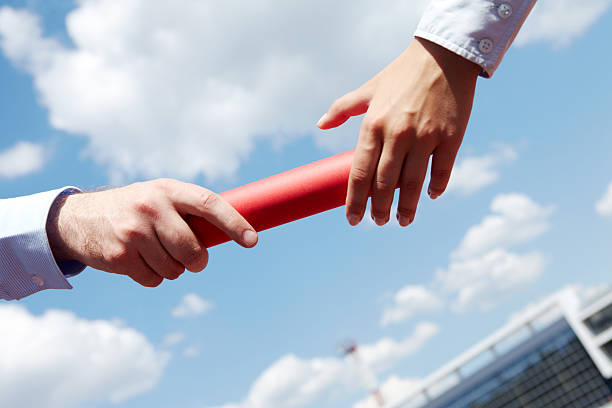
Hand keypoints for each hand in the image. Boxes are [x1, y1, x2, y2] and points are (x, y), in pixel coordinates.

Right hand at [47, 179, 257, 286]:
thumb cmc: (136, 209)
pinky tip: (139, 260)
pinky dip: (154, 277)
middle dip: (197, 261)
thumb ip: (189, 211)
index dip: (233, 222)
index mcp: (168, 189)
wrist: (80, 219)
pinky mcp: (120, 257)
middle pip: (192, 249)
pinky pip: (154, 280)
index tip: (252, 240)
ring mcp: (133, 232)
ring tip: (155, 252)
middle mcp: (150, 207)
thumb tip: (233, 233)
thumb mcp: (160, 196)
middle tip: (194, 260)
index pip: (209, 203)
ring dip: (173, 268)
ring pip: (175, 269)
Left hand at [318, 38, 479, 225]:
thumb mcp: (368, 89)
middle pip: (384, 184)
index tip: (352, 219)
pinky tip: (430, 196)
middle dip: (379, 209)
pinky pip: (442, 171)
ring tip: (402, 221)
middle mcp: (398, 134)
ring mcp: (426, 137)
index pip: (360, 173)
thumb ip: (342, 108)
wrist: (443, 55)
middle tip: (378, 222)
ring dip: (406, 208)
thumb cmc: (401, 74)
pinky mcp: (451, 137)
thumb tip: (320, 125)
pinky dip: (435, 187)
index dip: (354, 201)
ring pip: (412, 184)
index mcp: (373, 125)